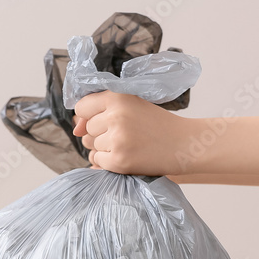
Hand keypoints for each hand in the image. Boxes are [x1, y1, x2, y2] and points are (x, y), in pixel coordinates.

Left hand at [72, 91, 193, 175]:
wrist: (183, 144)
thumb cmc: (155, 124)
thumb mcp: (131, 106)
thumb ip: (99, 112)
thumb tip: (75, 130)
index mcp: (118, 97)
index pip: (82, 107)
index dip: (89, 115)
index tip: (105, 119)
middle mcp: (115, 116)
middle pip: (86, 129)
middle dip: (99, 133)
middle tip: (125, 133)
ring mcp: (116, 140)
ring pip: (90, 146)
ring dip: (102, 148)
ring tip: (126, 144)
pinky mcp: (118, 160)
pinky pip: (96, 161)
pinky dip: (107, 161)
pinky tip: (126, 155)